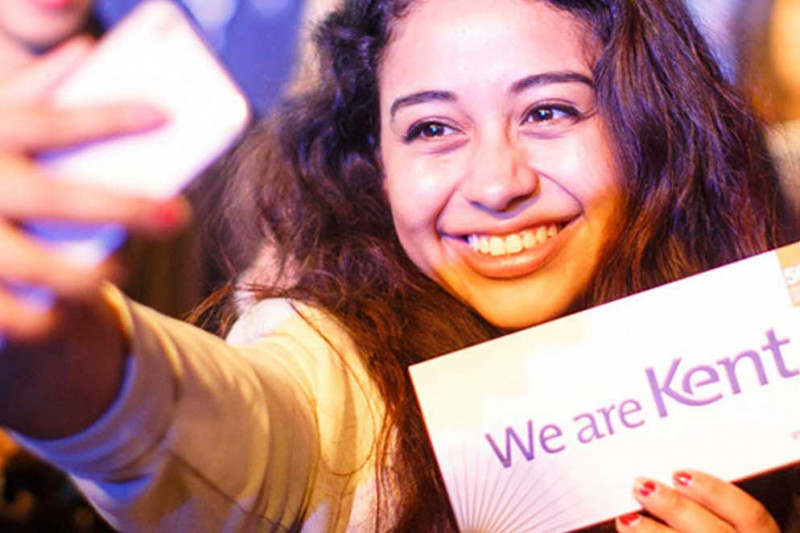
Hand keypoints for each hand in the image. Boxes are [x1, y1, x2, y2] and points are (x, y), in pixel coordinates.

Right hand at [0, 37, 187, 341]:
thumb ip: (29, 87)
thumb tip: (84, 49)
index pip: (51, 121)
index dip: (107, 116)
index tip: (164, 114)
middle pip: (57, 197)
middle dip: (124, 207)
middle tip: (178, 216)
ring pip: (32, 266)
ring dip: (85, 275)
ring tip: (117, 270)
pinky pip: (7, 317)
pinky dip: (41, 320)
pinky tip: (64, 315)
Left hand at [616, 470, 778, 531]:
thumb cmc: (715, 527)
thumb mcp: (727, 518)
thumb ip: (708, 503)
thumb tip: (671, 476)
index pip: (749, 512)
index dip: (714, 491)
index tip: (679, 474)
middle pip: (713, 531)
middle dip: (675, 508)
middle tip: (643, 487)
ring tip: (628, 518)